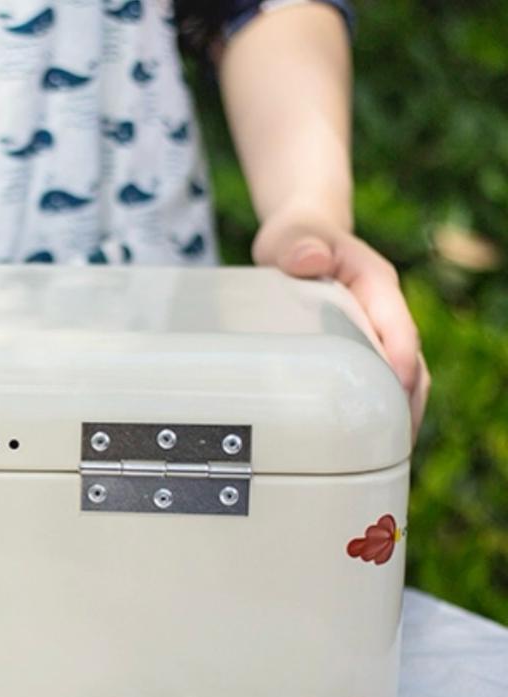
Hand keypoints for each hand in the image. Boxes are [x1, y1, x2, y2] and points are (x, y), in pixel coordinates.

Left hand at [254, 213, 429, 439]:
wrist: (300, 239)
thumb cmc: (296, 239)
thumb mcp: (290, 237)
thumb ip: (298, 245)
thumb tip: (310, 258)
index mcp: (375, 284)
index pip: (397, 325)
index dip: (400, 359)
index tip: (398, 391)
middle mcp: (384, 310)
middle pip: (409, 362)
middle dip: (407, 402)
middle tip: (395, 446)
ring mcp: (377, 332)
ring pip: (400, 379)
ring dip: (398, 414)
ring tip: (386, 456)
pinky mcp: (363, 349)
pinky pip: (378, 382)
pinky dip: (377, 410)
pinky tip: (366, 442)